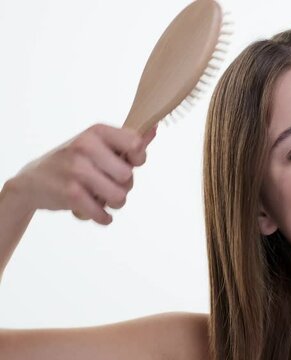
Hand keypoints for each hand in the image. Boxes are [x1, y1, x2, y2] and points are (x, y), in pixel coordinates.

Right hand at [10, 123, 156, 224]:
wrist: (33, 180)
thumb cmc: (74, 161)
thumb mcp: (97, 144)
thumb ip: (126, 142)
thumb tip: (154, 129)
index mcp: (97, 132)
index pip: (135, 144)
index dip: (138, 158)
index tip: (130, 162)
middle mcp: (86, 146)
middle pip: (128, 176)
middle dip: (125, 185)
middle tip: (111, 184)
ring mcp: (76, 169)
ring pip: (119, 196)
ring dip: (114, 202)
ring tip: (103, 197)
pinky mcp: (70, 193)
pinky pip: (101, 212)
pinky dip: (103, 217)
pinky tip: (99, 213)